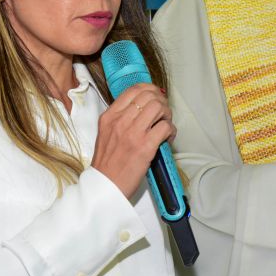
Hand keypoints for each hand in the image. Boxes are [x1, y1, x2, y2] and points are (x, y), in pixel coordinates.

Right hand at [91, 83, 175, 197]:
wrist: (104, 185)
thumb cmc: (107, 162)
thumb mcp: (105, 133)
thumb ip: (119, 118)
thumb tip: (141, 108)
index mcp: (109, 116)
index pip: (133, 90)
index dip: (149, 89)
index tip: (155, 96)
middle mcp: (120, 121)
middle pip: (148, 96)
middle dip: (161, 102)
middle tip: (163, 113)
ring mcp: (133, 133)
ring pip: (158, 107)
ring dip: (167, 114)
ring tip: (165, 124)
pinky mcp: (145, 147)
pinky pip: (165, 127)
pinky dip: (171, 130)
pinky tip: (167, 138)